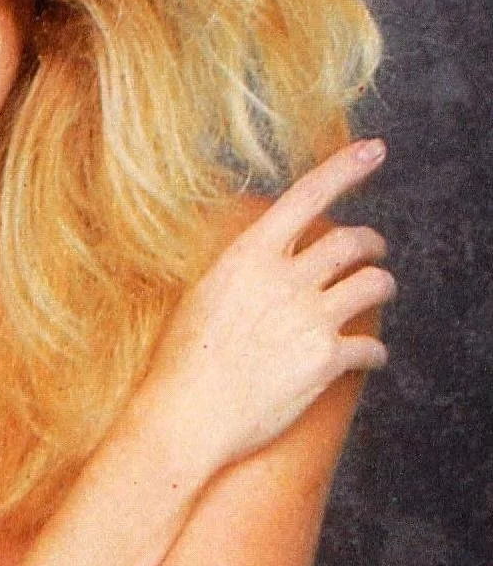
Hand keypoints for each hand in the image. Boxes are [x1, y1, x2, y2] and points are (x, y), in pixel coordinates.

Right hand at [127, 139, 393, 474]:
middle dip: (373, 242)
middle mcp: (285, 279)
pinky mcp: (327, 361)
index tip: (374, 149)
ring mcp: (309, 319)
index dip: (345, 168)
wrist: (187, 415)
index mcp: (250, 255)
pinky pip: (372, 346)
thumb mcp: (203, 294)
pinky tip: (367, 358)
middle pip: (352, 241)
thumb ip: (243, 270)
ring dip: (383, 285)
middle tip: (375, 249)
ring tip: (378, 291)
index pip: (307, 195)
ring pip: (375, 284)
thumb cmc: (183, 360)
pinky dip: (375, 352)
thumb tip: (265, 260)